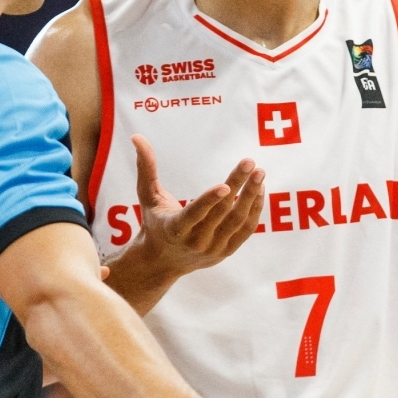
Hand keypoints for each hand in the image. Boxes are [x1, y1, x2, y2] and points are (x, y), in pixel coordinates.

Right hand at [129, 135, 265, 278]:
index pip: (194, 214)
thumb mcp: (148, 196)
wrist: (163, 261)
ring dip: (251, 196)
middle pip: (222, 212)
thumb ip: (145, 167)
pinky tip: (260, 189)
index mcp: (175, 229)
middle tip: (250, 162)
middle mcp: (196, 242)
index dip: (210, 200)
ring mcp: (213, 249)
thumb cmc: (155, 222)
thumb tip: (137, 137)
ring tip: (259, 173)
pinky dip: (254, 209)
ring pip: (237, 221)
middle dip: (238, 186)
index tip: (226, 186)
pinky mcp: (226, 252)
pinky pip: (246, 230)